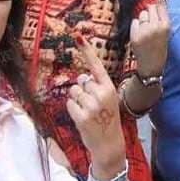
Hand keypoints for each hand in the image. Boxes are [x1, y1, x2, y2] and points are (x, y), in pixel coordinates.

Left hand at [67, 36, 125, 170]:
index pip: (96, 66)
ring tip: (88, 112)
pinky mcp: (81, 116)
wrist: (109, 144)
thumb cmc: (107, 120)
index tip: (78, 36)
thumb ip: (97, 87)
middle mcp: (101, 94)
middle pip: (81, 81)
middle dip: (82, 90)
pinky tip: (82, 118)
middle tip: (92, 105)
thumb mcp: (109, 100)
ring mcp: (91, 105)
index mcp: (110, 88)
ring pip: (73, 92)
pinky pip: (69, 104)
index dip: (86, 51)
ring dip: (77, 100)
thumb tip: (81, 78)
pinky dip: (72, 110)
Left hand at [130, 0, 170, 76]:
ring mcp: (146, 31)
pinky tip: (140, 37)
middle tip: (152, 28)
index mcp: (167, 25)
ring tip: (146, 34)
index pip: (162, 5)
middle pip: (150, 8)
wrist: (152, 65)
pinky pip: (135, 22)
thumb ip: (160, 18)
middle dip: (150, 14)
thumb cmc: (160, 47)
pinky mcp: (136, 35)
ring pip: (142, 14)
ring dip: (142, 21)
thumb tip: (152, 4)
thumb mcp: (165, 32)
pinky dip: (136, 27)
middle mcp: (157, 27)